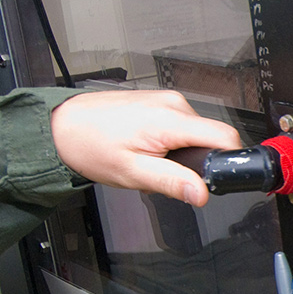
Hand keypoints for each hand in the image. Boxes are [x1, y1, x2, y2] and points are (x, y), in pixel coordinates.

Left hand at [49, 90, 243, 205]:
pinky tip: (147, 146)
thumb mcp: (133, 173)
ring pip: (196, 132)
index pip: (225, 137)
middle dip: (197, 160)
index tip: (218, 177)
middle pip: (211, 137)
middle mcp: (173, 104)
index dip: (230, 160)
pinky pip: (181, 124)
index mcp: (170, 120)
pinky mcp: (159, 101)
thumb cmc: (90, 145)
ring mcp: (166, 100)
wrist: (63, 125)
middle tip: (166, 171)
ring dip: (182, 151)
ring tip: (152, 158)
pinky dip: (171, 140)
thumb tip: (202, 193)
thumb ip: (172, 183)